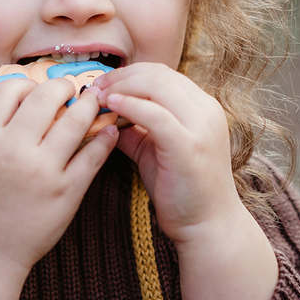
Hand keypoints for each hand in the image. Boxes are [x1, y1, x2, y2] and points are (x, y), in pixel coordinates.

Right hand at [0, 76, 118, 277]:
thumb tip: (15, 104)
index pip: (7, 90)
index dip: (23, 84)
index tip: (32, 89)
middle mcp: (14, 150)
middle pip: (45, 96)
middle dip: (61, 87)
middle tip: (68, 90)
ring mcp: (43, 171)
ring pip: (75, 120)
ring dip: (88, 105)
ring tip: (92, 102)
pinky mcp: (66, 192)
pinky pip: (92, 155)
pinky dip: (103, 138)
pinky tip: (107, 131)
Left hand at [92, 63, 277, 299]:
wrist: (207, 225)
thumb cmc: (181, 190)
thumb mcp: (155, 150)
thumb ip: (135, 129)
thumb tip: (104, 115)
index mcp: (201, 107)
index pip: (161, 73)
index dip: (127, 74)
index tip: (100, 85)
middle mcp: (205, 110)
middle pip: (157, 74)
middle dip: (120, 77)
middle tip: (92, 88)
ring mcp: (201, 126)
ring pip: (156, 86)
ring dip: (121, 88)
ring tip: (96, 97)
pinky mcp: (189, 145)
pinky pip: (156, 115)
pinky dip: (130, 106)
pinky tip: (111, 107)